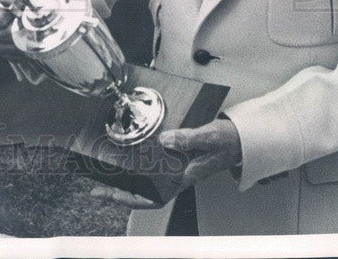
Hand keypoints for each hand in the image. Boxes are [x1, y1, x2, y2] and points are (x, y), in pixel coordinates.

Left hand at [89, 118, 242, 210]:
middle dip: (120, 193)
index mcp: (184, 176)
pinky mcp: (176, 158)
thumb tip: (165, 139)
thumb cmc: (227, 142)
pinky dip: (137, 165)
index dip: (131, 199)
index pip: (154, 196)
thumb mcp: (210, 136)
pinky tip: (127, 159)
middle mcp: (177, 175)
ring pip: (146, 180)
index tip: (110, 195)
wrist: (239, 139)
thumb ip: (189, 139)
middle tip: (98, 188)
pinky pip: (153, 167)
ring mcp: (175, 168)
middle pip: (144, 192)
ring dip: (126, 179)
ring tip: (105, 175)